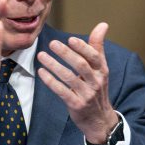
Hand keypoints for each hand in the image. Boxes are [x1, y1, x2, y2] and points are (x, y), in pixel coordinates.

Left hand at [37, 22, 117, 143]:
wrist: (100, 119)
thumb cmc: (97, 89)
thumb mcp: (100, 69)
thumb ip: (97, 47)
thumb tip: (103, 25)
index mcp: (102, 71)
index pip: (94, 57)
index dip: (83, 48)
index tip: (70, 39)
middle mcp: (96, 82)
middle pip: (81, 65)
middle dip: (66, 54)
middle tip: (52, 44)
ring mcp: (86, 94)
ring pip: (69, 78)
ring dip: (54, 66)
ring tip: (41, 55)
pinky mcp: (76, 105)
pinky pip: (62, 91)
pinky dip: (51, 81)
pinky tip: (41, 72)